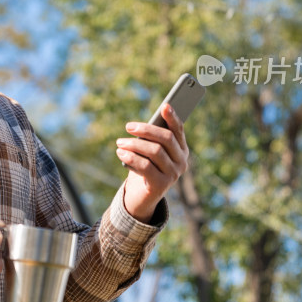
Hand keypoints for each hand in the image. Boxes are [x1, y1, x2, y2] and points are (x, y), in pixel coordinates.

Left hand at [116, 104, 188, 221]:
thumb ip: (150, 139)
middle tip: (128, 126)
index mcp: (181, 150)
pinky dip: (131, 158)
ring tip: (119, 142)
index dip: (173, 118)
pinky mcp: (161, 185)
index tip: (165, 106)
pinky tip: (121, 153)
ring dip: (134, 144)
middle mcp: (182, 162)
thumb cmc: (145, 167)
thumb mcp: (149, 151)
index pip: (179, 131)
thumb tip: (141, 128)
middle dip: (146, 130)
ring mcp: (173, 174)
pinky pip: (145, 166)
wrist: (142, 196)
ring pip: (155, 151)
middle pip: (166, 138)